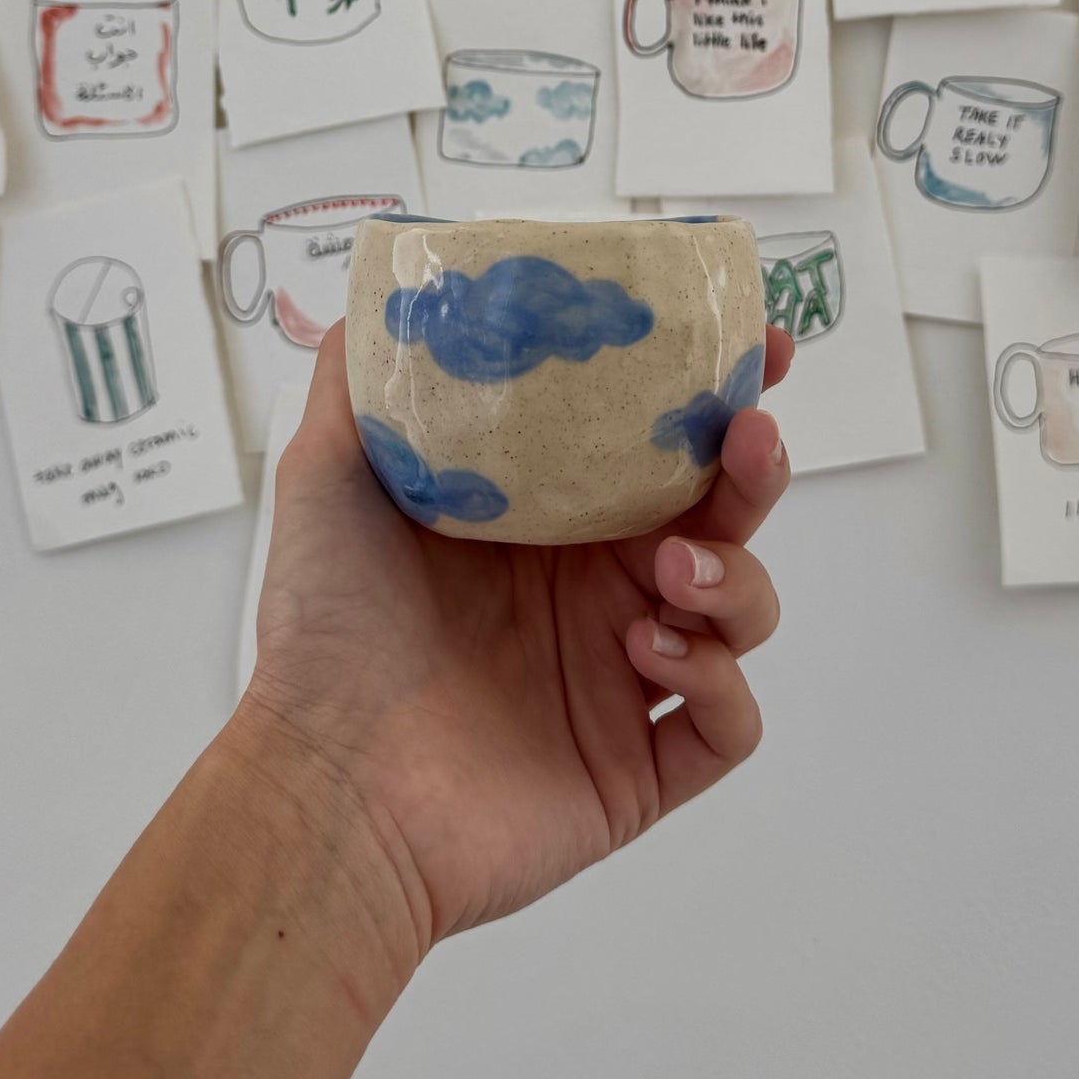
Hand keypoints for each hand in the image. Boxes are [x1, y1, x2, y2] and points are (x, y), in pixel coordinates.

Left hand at [238, 322, 794, 962]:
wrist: (326, 786)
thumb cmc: (322, 632)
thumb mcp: (328, 476)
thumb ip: (361, 381)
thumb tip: (388, 292)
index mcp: (546, 523)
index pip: (656, 444)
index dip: (715, 395)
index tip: (756, 347)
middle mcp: (594, 593)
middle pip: (722, 514)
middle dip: (754, 468)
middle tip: (746, 437)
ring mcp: (622, 682)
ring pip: (744, 610)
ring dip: (736, 578)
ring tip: (669, 574)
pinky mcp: (636, 768)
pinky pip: (729, 723)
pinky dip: (717, 681)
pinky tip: (646, 653)